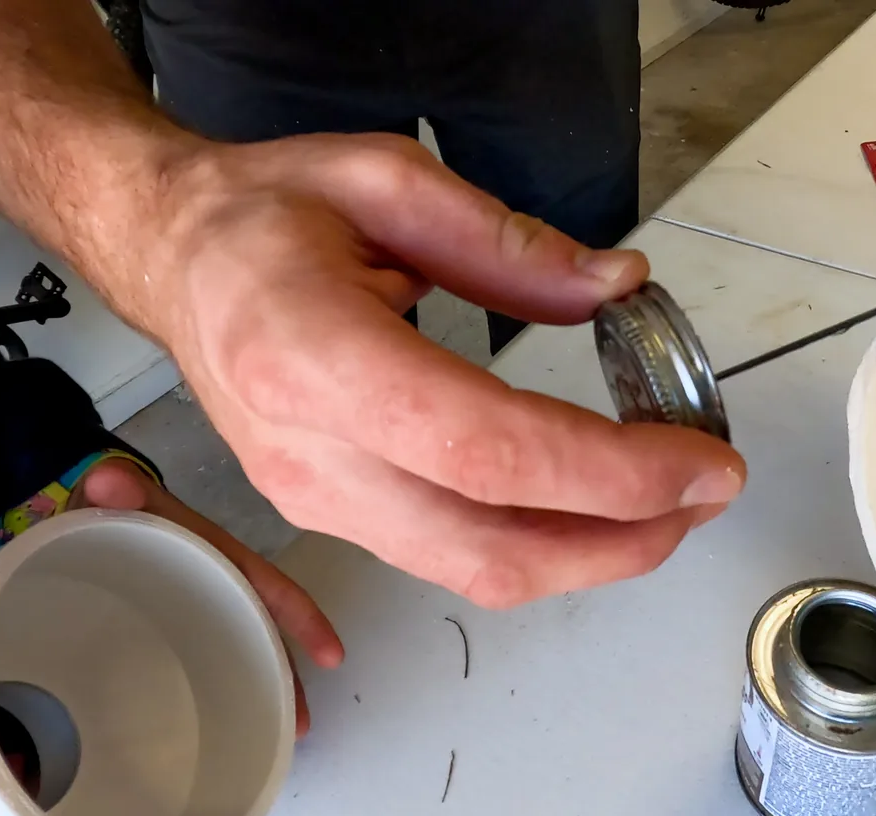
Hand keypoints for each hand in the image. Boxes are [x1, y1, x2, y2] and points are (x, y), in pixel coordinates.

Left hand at [69, 458, 341, 737]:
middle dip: (288, 675)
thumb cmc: (113, 502)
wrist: (82, 508)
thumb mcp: (116, 493)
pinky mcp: (167, 630)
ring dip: (260, 689)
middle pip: (263, 631)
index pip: (266, 586)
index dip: (301, 618)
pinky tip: (214, 729)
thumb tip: (109, 480)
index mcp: (211, 555)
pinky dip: (218, 690)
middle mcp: (214, 585)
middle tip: (302, 726)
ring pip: (238, 651)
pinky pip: (205, 660)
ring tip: (273, 739)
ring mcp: (193, 611)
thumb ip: (114, 489)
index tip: (333, 656)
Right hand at [107, 134, 745, 608]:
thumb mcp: (388, 183)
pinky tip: (587, 504)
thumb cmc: (259, 216)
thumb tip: (614, 286)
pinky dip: (536, 544)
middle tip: (703, 495)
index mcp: (313, 355)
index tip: (697, 464)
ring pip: (474, 573)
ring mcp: (312, 499)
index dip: (607, 475)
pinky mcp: (326, 515)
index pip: (486, 451)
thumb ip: (510, 245)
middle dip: (622, 541)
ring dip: (589, 555)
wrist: (172, 259)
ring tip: (665, 502)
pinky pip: (448, 558)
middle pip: (488, 548)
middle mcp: (308, 450)